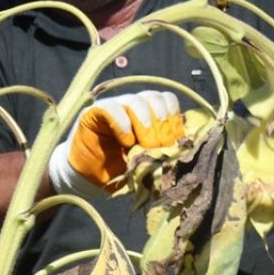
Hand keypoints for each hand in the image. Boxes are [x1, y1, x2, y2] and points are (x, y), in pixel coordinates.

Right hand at [48, 90, 184, 196]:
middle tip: (158, 146)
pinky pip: (111, 107)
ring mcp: (114, 107)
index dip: (174, 119)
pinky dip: (122, 123)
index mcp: (150, 114)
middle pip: (155, 98)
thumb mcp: (149, 161)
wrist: (90, 177)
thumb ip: (164, 152)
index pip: (168, 101)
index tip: (174, 142)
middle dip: (161, 123)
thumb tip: (183, 150)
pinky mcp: (94, 113)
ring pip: (136, 100)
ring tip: (142, 145)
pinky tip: (125, 141)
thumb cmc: (122, 169)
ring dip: (145, 122)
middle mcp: (133, 106)